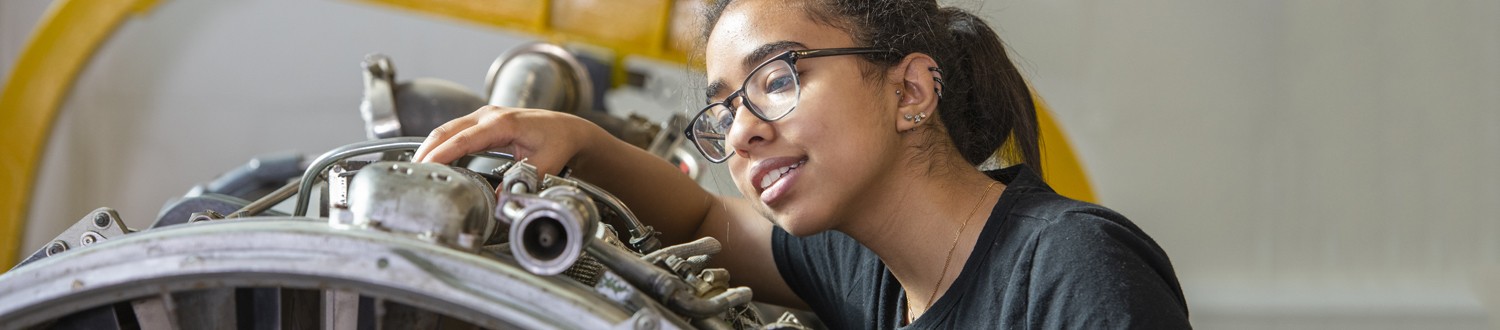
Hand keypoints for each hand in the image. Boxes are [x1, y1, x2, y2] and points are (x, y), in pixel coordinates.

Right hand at [413, 105, 599, 175]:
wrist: (567, 128)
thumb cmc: (558, 141)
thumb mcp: (545, 164)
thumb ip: (522, 181)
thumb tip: (498, 201)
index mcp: (503, 123)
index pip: (463, 139)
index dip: (441, 154)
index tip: (424, 167)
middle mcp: (489, 116)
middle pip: (446, 131)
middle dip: (426, 151)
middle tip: (410, 173)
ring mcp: (483, 117)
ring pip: (447, 130)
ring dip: (430, 148)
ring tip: (415, 171)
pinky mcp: (481, 123)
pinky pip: (454, 132)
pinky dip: (440, 145)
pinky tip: (432, 162)